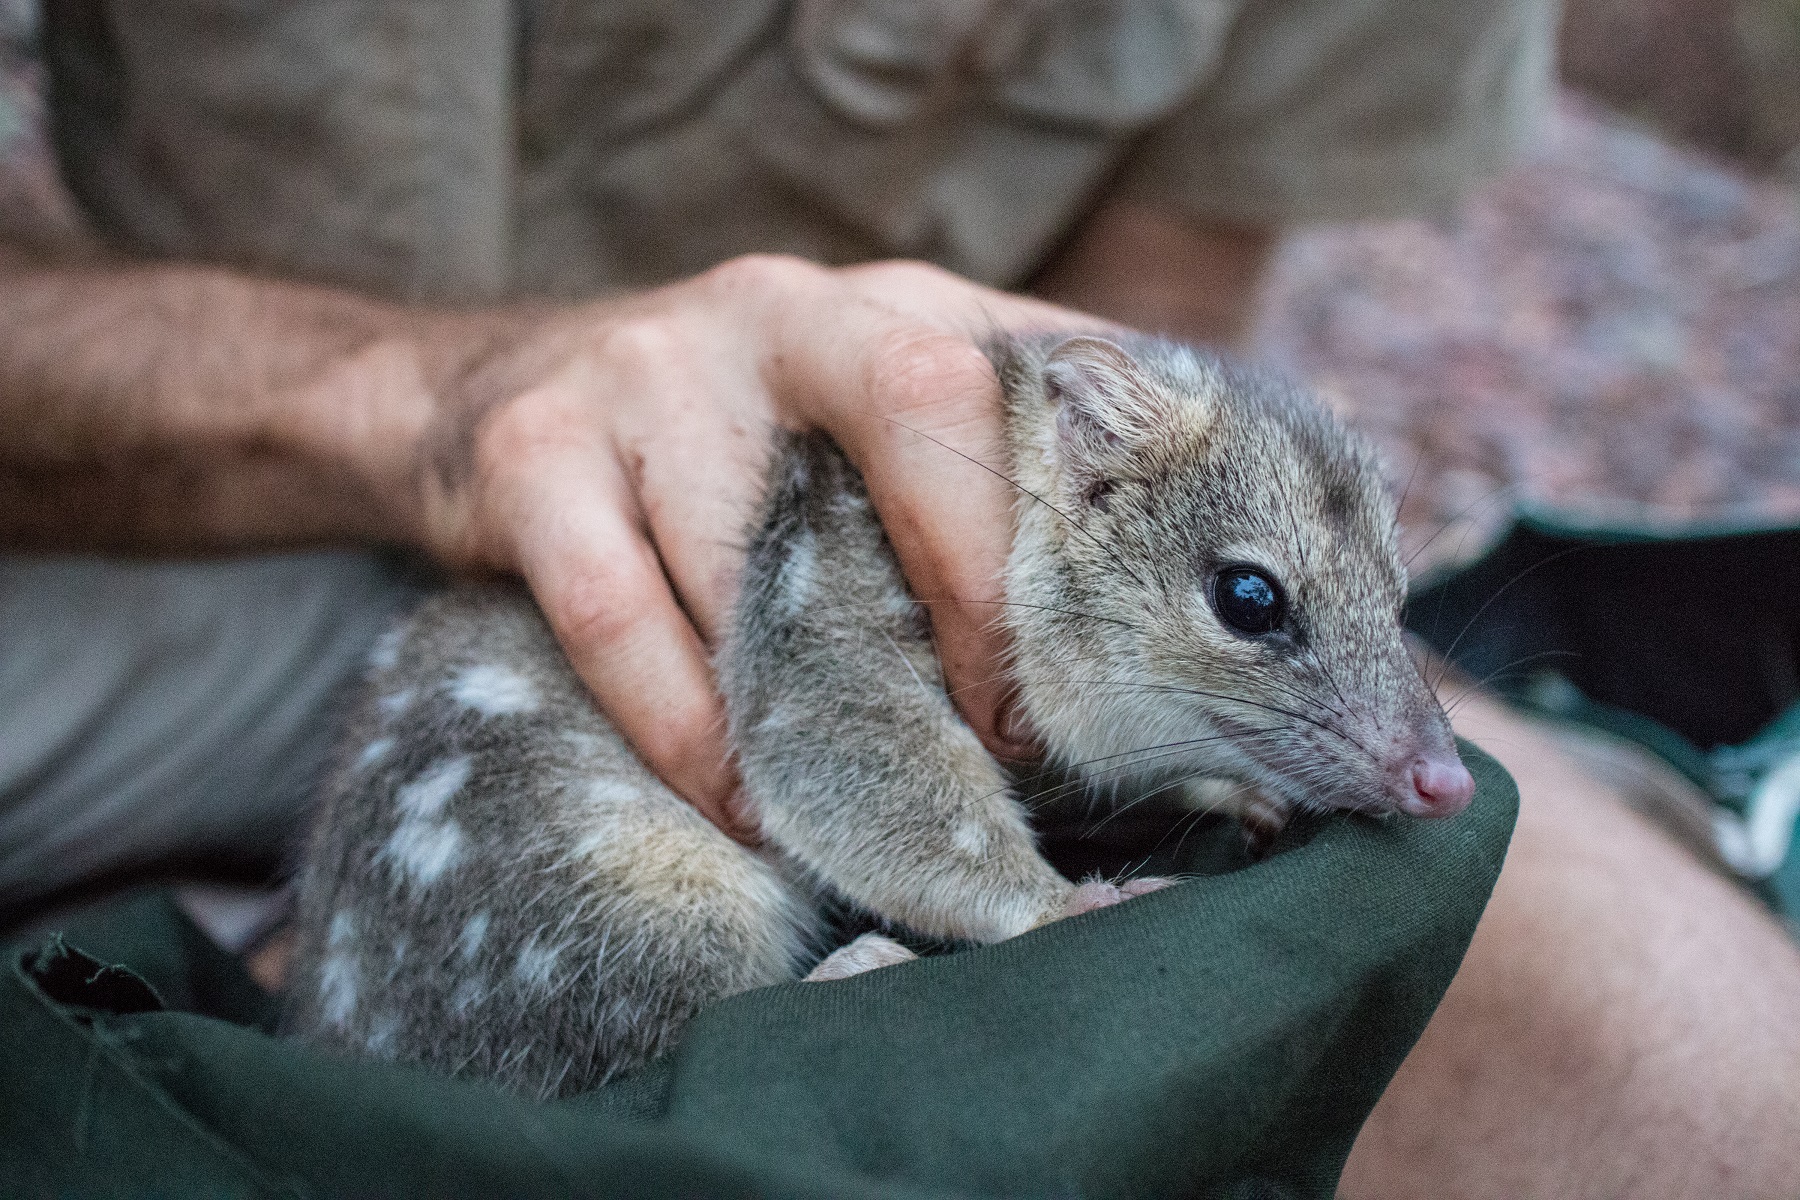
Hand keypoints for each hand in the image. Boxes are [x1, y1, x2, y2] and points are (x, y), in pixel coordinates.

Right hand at [370, 256, 1107, 839]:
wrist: (487, 396)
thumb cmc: (730, 439)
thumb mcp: (864, 411)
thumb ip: (993, 453)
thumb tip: (1162, 531)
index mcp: (885, 307)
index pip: (1016, 379)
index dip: (1070, 520)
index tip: (1095, 665)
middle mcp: (776, 315)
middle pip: (917, 403)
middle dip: (977, 578)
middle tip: (1002, 732)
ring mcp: (646, 374)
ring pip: (756, 546)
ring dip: (822, 697)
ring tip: (880, 804)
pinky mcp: (534, 456)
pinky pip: (617, 615)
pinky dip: (687, 730)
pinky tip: (744, 806)